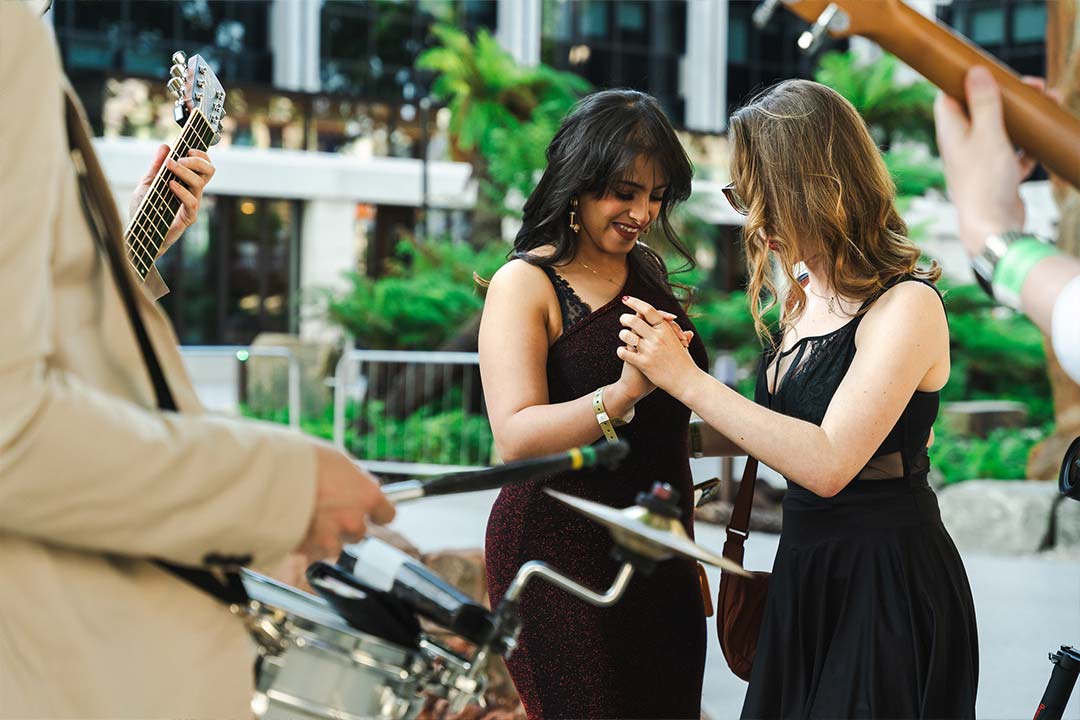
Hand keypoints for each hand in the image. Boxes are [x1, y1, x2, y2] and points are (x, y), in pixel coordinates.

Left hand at [129, 145, 214, 258]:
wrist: (138, 233)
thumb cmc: (143, 209)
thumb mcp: (147, 183)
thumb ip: (156, 166)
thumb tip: (165, 147)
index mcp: (186, 183)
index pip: (203, 166)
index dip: (201, 155)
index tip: (187, 149)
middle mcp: (193, 192)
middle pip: (209, 171)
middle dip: (197, 160)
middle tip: (179, 159)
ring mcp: (192, 205)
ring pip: (200, 183)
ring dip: (185, 171)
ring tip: (170, 167)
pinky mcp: (188, 218)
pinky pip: (192, 202)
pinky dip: (182, 190)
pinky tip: (170, 184)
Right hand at [297, 444, 395, 562]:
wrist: (268, 475)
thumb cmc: (301, 459)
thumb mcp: (336, 459)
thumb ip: (352, 476)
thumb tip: (360, 480)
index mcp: (367, 495)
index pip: (387, 514)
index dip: (377, 513)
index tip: (371, 512)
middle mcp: (353, 520)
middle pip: (359, 533)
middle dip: (345, 525)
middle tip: (326, 511)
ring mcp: (331, 538)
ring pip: (334, 546)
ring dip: (324, 538)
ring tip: (306, 518)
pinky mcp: (307, 549)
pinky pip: (310, 551)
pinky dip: (304, 543)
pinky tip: (293, 525)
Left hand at [616, 296, 700, 394]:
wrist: (687, 382)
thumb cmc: (685, 362)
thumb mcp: (682, 344)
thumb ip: (677, 334)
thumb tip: (681, 326)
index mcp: (666, 330)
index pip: (648, 310)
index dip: (635, 302)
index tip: (626, 299)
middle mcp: (657, 338)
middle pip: (634, 320)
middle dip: (625, 318)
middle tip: (623, 319)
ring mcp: (649, 350)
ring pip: (626, 335)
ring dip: (622, 334)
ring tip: (623, 336)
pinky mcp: (643, 363)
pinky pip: (624, 353)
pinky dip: (621, 351)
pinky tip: (622, 351)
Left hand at [934, 67, 1060, 256]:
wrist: (993, 227)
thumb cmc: (985, 181)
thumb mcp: (988, 134)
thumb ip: (984, 103)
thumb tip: (975, 71)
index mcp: (952, 132)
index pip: (950, 96)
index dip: (967, 79)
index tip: (989, 66)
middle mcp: (962, 145)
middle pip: (982, 110)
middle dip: (1007, 95)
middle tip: (1035, 85)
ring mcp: (980, 162)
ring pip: (1002, 130)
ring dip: (1023, 118)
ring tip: (1049, 101)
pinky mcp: (997, 176)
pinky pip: (1015, 154)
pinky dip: (1028, 146)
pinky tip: (1044, 139)